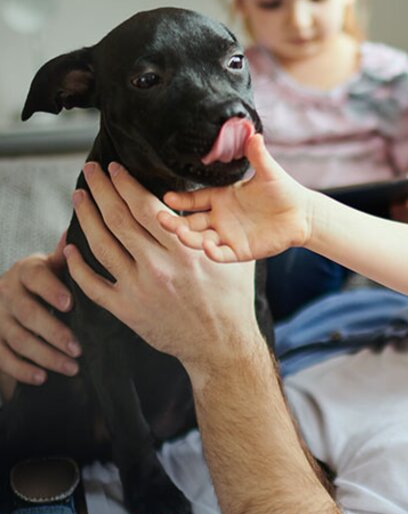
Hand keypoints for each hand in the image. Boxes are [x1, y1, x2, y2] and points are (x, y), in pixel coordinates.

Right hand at [0, 234, 81, 383]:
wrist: (14, 296)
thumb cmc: (46, 281)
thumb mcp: (54, 267)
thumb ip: (67, 258)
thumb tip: (75, 237)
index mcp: (26, 270)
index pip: (35, 277)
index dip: (51, 290)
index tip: (70, 305)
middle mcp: (6, 291)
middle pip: (27, 313)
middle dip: (54, 332)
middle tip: (78, 349)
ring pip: (18, 338)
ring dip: (45, 355)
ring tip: (72, 367)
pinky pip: (3, 357)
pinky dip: (22, 369)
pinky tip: (42, 377)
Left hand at [64, 161, 263, 382]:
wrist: (222, 345)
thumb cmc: (232, 298)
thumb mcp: (232, 256)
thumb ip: (215, 230)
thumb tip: (205, 200)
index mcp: (185, 249)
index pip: (146, 206)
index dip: (125, 184)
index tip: (114, 168)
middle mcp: (159, 266)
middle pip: (119, 219)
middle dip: (101, 190)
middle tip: (89, 171)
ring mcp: (139, 289)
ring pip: (101, 246)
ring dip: (86, 218)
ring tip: (78, 197)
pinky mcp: (128, 310)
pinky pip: (92, 285)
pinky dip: (77, 266)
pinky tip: (68, 248)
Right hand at [159, 134, 310, 262]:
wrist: (303, 214)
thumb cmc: (283, 190)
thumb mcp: (268, 171)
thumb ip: (257, 155)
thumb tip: (252, 132)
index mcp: (222, 197)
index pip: (194, 199)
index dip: (180, 200)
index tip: (167, 198)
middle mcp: (220, 217)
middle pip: (189, 222)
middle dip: (172, 221)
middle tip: (161, 218)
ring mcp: (228, 235)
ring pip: (199, 239)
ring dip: (188, 238)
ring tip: (180, 233)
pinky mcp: (240, 251)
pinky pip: (220, 254)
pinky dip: (212, 252)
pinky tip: (207, 246)